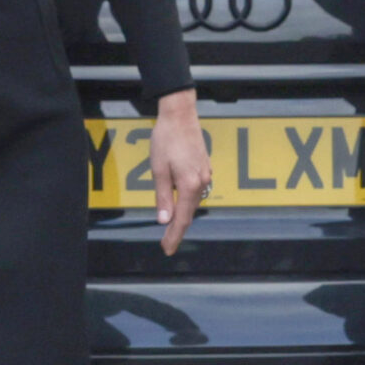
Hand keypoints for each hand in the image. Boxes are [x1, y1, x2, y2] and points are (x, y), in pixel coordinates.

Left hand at [147, 89, 210, 255]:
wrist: (180, 115)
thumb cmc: (166, 140)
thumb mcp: (158, 170)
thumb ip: (163, 196)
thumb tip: (164, 220)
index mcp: (189, 185)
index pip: (181, 219)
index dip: (174, 236)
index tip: (167, 249)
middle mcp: (202, 182)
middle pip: (189, 213)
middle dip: (177, 230)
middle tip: (167, 245)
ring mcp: (206, 174)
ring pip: (192, 202)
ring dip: (182, 215)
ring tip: (170, 228)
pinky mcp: (204, 168)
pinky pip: (195, 191)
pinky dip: (186, 202)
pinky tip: (178, 204)